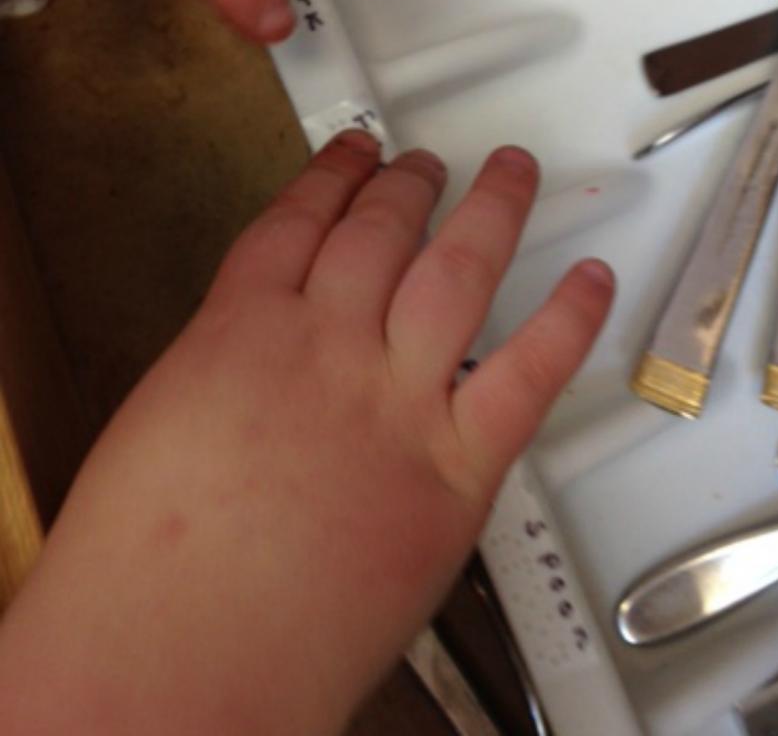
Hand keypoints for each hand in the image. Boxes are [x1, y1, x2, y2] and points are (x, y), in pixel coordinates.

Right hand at [0, 132, 613, 735]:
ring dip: (492, 209)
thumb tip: (259, 357)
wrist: (174, 664)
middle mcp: (326, 344)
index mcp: (240, 330)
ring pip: (458, 268)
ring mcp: (396, 397)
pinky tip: (590, 281)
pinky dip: (569, 319)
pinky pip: (531, 371)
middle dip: (409, 183)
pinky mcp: (456, 467)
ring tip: (510, 173)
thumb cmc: (145, 576)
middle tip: (428, 162)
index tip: (354, 154)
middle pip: (380, 229)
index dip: (333, 176)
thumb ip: (228, 376)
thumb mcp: (161, 429)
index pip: (299, 221)